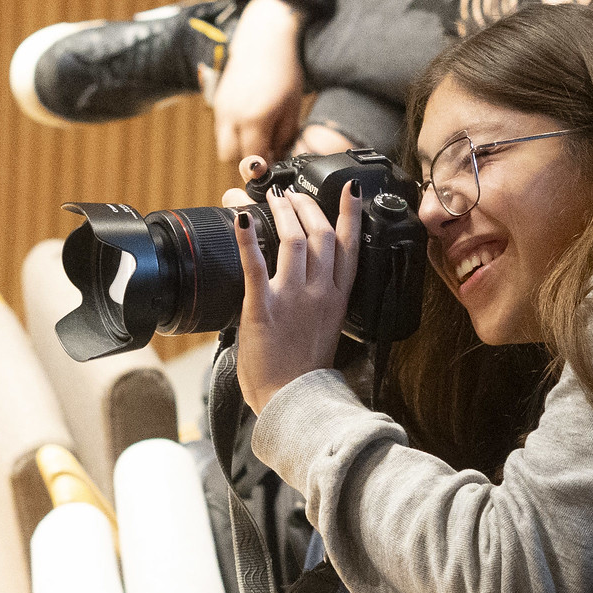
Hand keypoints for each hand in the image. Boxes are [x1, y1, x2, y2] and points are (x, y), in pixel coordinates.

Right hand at [213, 0, 306, 165]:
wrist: (263, 39)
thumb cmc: (284, 71)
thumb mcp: (292, 107)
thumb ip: (284, 137)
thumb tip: (277, 157)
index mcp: (254, 119)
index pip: (253, 160)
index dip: (264, 168)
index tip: (274, 167)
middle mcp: (233, 117)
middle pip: (231, 158)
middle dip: (247, 162)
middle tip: (265, 154)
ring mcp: (222, 109)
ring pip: (223, 146)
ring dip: (238, 149)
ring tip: (258, 139)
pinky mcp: (217, 102)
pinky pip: (221, 130)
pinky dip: (233, 135)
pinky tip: (250, 124)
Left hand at [234, 183, 360, 412]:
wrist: (292, 402)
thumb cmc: (303, 374)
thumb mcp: (326, 333)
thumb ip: (322, 305)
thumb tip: (315, 287)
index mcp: (336, 300)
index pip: (349, 248)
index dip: (351, 215)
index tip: (350, 190)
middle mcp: (319, 293)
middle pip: (321, 235)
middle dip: (307, 206)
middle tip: (293, 194)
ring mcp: (292, 298)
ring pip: (294, 240)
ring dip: (283, 213)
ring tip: (273, 199)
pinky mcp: (263, 307)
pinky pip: (255, 265)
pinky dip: (248, 238)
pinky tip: (241, 218)